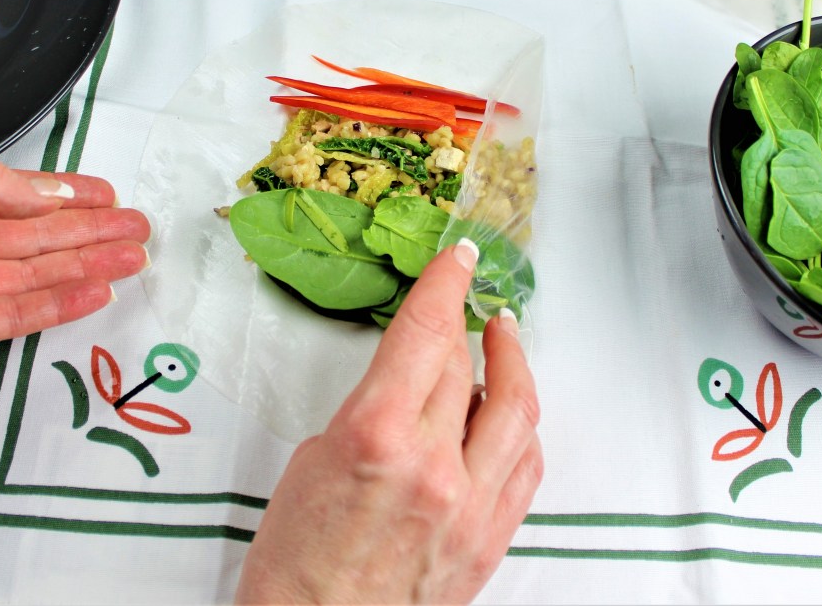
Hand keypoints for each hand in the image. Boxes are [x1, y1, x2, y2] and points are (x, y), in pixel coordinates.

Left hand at [0, 151, 149, 390]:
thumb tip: (43, 194)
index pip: (20, 193)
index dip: (67, 193)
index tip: (106, 194)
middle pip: (39, 234)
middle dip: (91, 230)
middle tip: (136, 227)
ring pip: (37, 273)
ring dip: (87, 265)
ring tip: (131, 258)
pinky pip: (16, 315)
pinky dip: (58, 305)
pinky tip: (91, 294)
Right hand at [236, 240, 541, 604]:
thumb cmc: (295, 562)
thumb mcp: (314, 459)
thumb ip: (371, 412)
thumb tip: (408, 386)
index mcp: (378, 436)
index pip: (426, 333)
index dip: (445, 283)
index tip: (457, 259)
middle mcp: (434, 467)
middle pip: (468, 364)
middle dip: (470, 320)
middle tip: (469, 298)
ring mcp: (470, 506)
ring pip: (517, 410)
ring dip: (512, 365)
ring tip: (504, 341)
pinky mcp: (488, 539)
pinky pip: (526, 466)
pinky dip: (522, 426)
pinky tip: (511, 411)